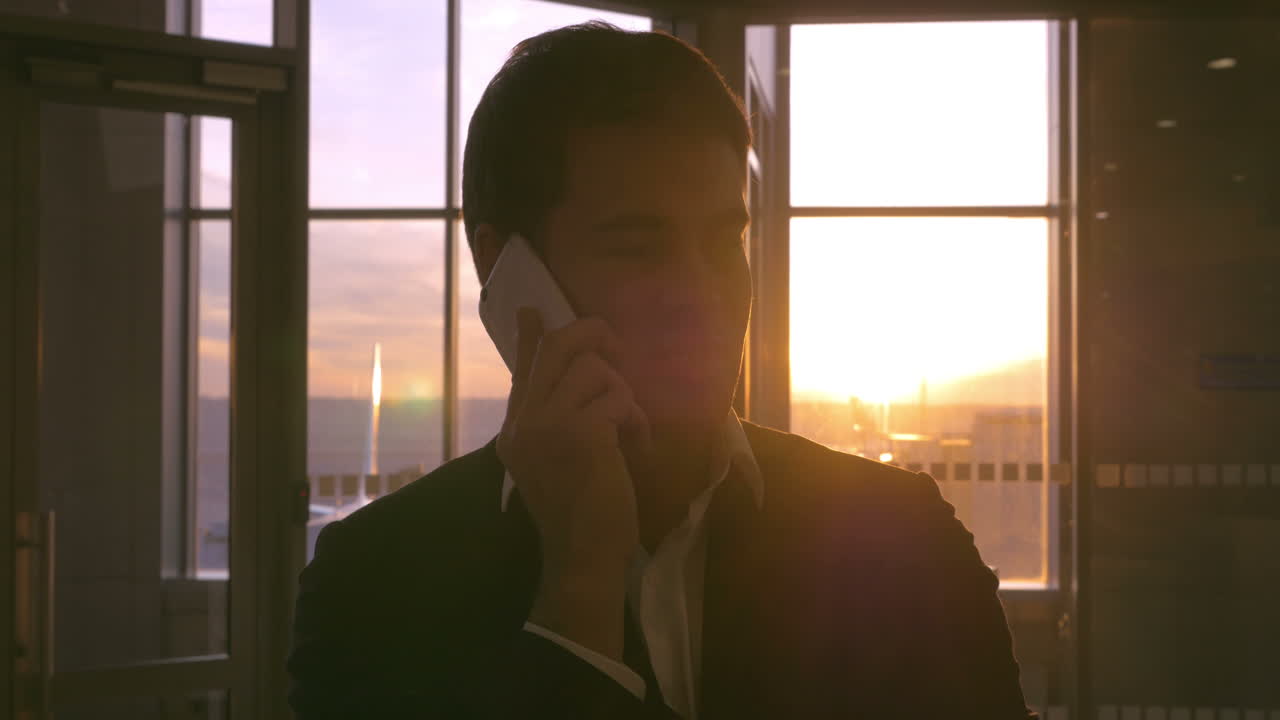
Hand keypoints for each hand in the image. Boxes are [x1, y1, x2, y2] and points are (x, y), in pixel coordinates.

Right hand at [496, 307, 650, 659]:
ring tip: (629, 431)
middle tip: (615, 346)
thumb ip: (556, 421)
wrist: (582, 558)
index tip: (530, 312)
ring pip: (595, 370)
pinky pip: (618, 398)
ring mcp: (549, 425)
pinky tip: (638, 449)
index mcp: (516, 431)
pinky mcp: (581, 433)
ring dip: (623, 396)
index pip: (523, 371)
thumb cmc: (579, 516)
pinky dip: (637, 421)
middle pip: (557, 349)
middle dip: (593, 335)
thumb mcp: (557, 464)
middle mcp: (525, 423)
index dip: (529, 338)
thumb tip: (572, 387)